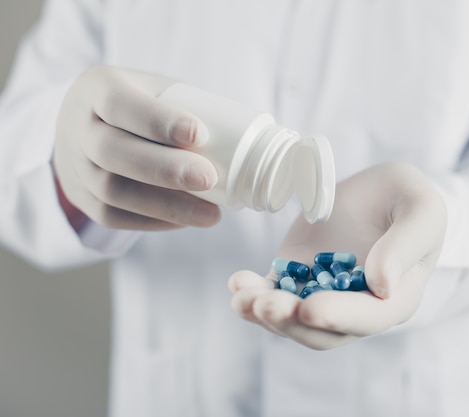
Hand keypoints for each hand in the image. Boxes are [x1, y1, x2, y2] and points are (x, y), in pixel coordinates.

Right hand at [53, 65, 220, 230]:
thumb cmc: (142, 105)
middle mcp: (76, 126)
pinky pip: (112, 216)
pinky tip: (185, 221)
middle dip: (165, 170)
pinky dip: (153, 221)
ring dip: (167, 206)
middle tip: (209, 178)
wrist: (88, 126)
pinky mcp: (81, 198)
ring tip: (211, 215)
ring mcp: (73, 166)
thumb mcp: (157, 88)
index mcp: (97, 88)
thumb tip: (256, 139)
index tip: (200, 133)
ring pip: (112, 192)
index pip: (119, 103)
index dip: (158, 121)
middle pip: (113, 152)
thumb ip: (192, 104)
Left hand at [229, 162, 446, 349]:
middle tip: (263, 304)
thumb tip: (381, 284)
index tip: (309, 308)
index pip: (368, 317)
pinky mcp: (298, 277)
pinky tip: (238, 282)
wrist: (380, 190)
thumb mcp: (421, 210)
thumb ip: (406, 245)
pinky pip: (274, 294)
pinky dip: (254, 294)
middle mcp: (358, 307)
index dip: (338, 317)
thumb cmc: (408, 198)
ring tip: (242, 296)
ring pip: (293, 319)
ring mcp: (325, 294)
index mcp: (395, 298)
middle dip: (291, 322)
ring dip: (265, 314)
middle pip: (323, 331)